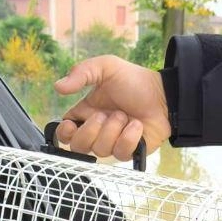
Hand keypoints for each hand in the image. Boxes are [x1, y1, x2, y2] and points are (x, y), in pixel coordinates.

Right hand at [54, 55, 171, 160]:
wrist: (163, 94)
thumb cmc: (135, 80)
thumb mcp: (107, 67)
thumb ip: (81, 72)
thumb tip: (58, 87)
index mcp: (86, 112)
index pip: (64, 133)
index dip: (64, 133)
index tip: (71, 124)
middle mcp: (97, 130)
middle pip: (79, 146)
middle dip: (92, 130)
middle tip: (107, 114)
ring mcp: (113, 142)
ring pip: (100, 150)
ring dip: (113, 130)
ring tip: (126, 116)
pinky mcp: (129, 151)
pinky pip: (120, 154)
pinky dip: (129, 138)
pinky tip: (137, 125)